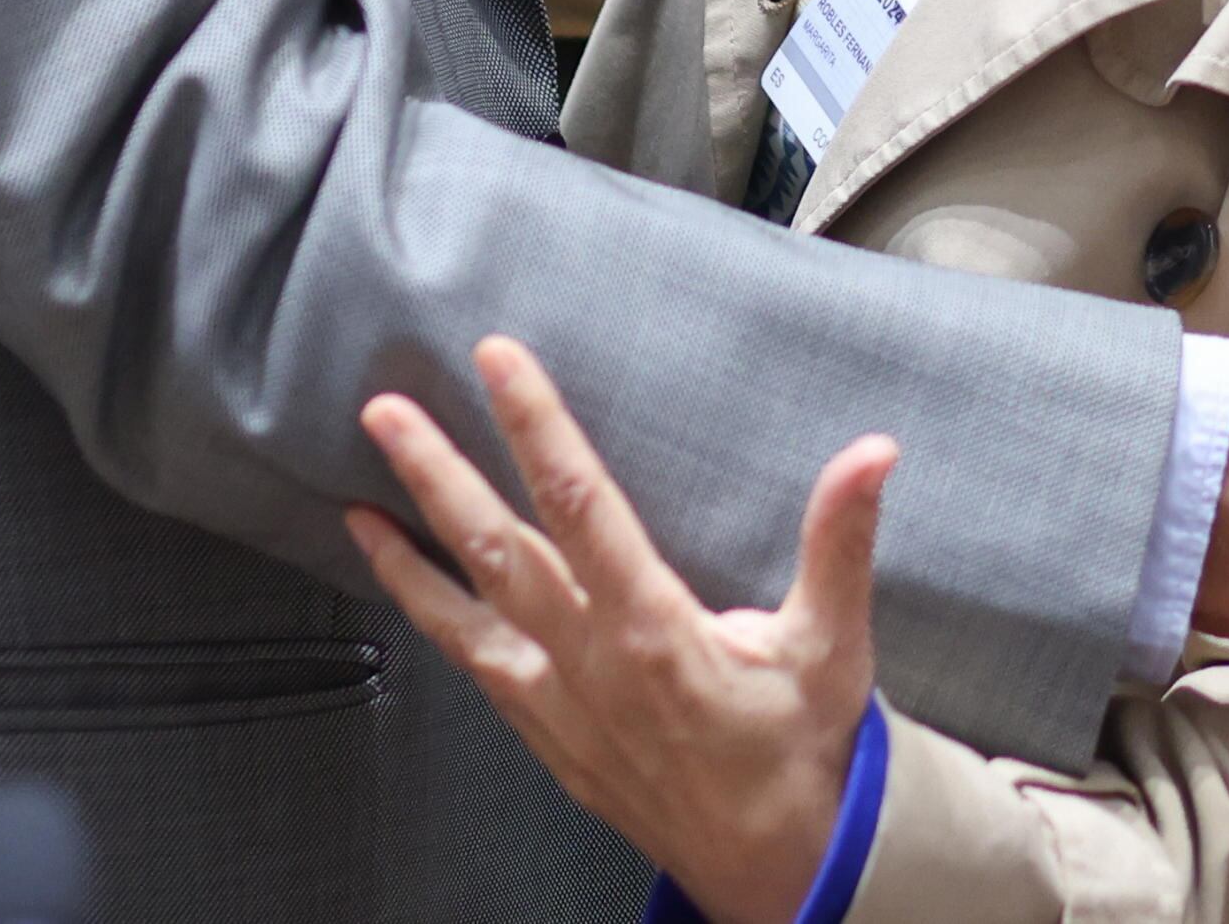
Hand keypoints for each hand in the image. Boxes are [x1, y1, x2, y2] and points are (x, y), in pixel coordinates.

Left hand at [350, 340, 885, 923]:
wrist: (775, 865)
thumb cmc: (801, 750)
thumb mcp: (832, 643)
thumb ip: (839, 540)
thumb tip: (873, 452)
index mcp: (653, 629)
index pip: (582, 503)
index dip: (537, 426)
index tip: (498, 363)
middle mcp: (589, 663)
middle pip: (498, 549)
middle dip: (438, 474)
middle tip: (385, 411)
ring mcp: (559, 703)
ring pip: (466, 613)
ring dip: (407, 555)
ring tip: (355, 504)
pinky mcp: (548, 735)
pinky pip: (474, 668)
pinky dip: (432, 620)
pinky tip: (406, 588)